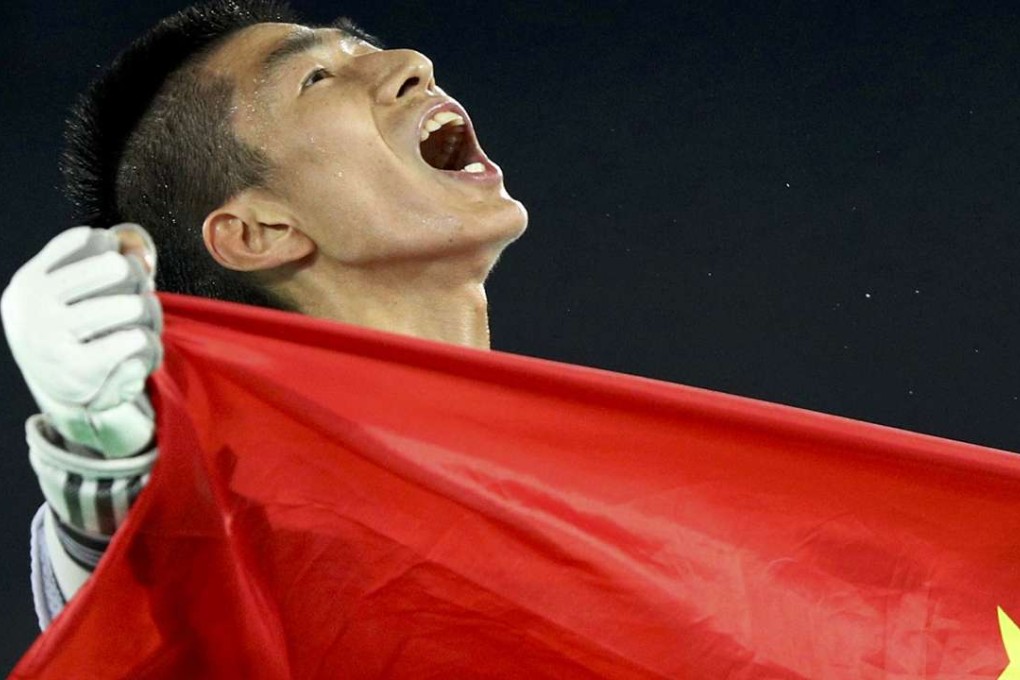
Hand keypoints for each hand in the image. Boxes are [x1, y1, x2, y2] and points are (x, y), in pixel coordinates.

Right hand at [2, 225, 161, 457]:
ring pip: (132, 305)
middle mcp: (35, 306)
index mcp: (30, 280)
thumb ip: (91, 262)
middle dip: (140, 280)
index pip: (89, 240)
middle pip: (117, 268)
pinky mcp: (78, 370)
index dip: (117, 250)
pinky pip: (137, 340)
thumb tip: (129, 243)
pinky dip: (150, 344)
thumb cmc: (73, 335)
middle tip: (139, 298)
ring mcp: (53, 337)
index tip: (119, 267)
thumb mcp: (64, 294)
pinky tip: (141, 351)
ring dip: (150, 315)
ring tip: (144, 325)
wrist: (63, 396)